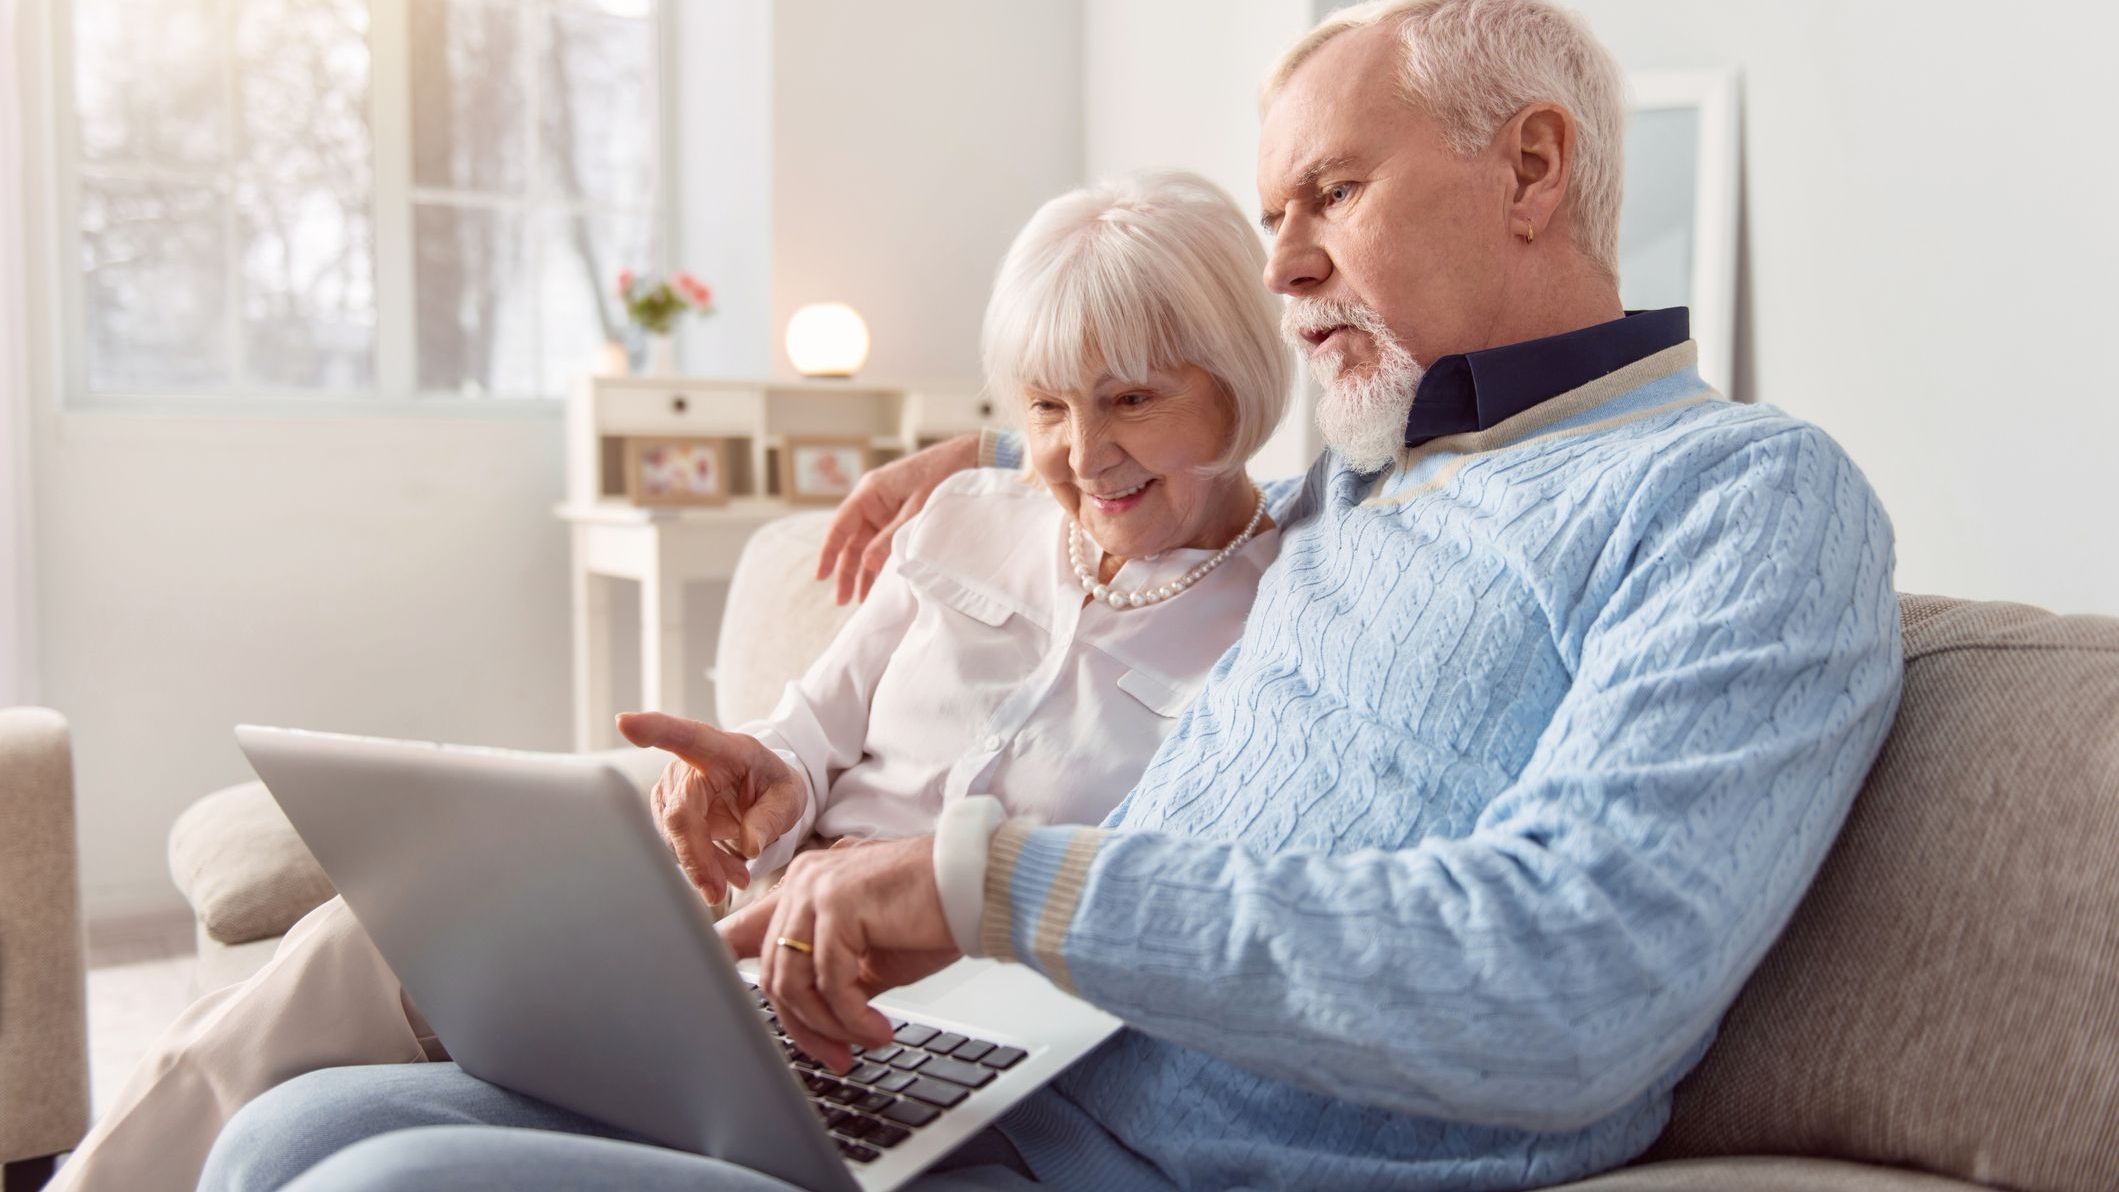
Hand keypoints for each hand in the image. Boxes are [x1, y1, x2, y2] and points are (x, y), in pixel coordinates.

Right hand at [616, 711, 805, 903]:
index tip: (626, 723)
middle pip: (679, 814)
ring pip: (675, 836)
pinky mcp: (668, 812)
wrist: (764, 793)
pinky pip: (677, 845)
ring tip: (737, 878)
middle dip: (696, 856)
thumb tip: (749, 844)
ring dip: (703, 864)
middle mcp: (688, 766)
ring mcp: (673, 789)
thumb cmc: (774, 786)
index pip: (685, 736)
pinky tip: (724, 874)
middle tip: (718, 891)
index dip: (654, 729)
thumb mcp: (789, 797)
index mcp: (721, 749)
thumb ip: (772, 817)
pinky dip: (700, 865)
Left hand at [719, 837, 959, 1071]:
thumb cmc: (931, 915)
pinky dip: (852, 1017)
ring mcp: (817, 889)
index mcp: (804, 887)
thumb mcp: (869, 954)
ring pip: (793, 981)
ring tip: (862, 1042)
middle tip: (836, 1057)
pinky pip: (830, 981)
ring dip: (827, 1025)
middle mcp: (802, 882)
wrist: (977, 885)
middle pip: (771, 973)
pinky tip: (877, 1030)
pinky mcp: (840, 904)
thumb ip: (831, 975)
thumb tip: (809, 1019)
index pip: (744, 932)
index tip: (722, 1010)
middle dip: (803, 1027)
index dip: (720, 967)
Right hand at [816, 433, 978, 604]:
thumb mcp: (917, 509)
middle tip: (842, 600)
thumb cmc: (942, 474)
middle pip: (852, 541)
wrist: (970, 458)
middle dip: (846, 570)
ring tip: (860, 600)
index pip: (840, 525)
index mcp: (870, 491)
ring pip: (867, 546)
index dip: (829, 552)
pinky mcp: (899, 519)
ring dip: (863, 571)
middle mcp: (873, 502)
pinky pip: (884, 544)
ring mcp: (886, 511)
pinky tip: (878, 584)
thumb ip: (891, 536)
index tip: (820, 576)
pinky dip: (881, 563)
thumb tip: (867, 564)